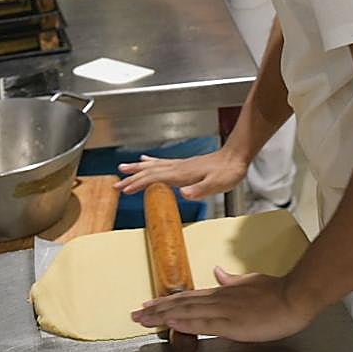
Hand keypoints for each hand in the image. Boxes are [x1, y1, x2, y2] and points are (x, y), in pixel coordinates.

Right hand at [115, 149, 247, 198]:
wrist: (236, 157)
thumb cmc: (227, 172)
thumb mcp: (216, 185)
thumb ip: (199, 190)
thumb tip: (183, 195)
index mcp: (182, 174)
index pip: (154, 178)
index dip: (138, 184)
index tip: (124, 190)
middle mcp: (178, 167)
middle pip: (149, 171)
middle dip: (132, 177)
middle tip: (116, 183)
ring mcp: (181, 165)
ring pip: (153, 166)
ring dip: (137, 168)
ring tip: (123, 168)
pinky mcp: (185, 164)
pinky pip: (162, 163)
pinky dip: (150, 162)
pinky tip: (146, 160)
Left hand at [130, 268, 317, 341]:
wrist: (293, 297)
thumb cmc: (276, 291)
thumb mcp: (250, 280)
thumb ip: (232, 279)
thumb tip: (217, 271)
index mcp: (223, 291)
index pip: (188, 296)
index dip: (167, 300)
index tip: (150, 303)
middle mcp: (218, 299)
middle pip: (181, 304)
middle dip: (157, 310)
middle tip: (136, 314)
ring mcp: (223, 310)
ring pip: (186, 312)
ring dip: (163, 316)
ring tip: (144, 319)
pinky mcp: (231, 323)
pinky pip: (203, 322)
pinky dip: (185, 322)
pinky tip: (171, 323)